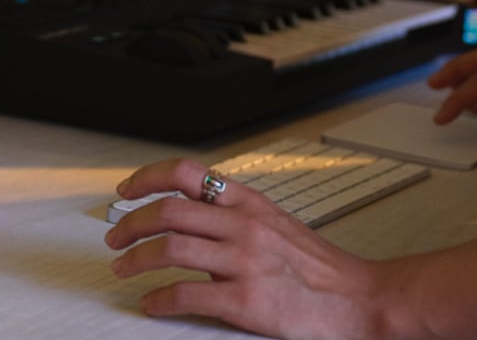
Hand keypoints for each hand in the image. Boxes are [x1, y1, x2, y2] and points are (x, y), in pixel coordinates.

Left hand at [105, 157, 383, 338]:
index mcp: (249, 202)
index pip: (186, 173)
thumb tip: (192, 215)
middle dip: (130, 224)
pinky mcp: (246, 301)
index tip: (125, 190)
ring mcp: (245, 262)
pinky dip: (159, 300)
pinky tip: (151, 304)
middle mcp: (244, 226)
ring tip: (124, 269)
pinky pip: (187, 295)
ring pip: (170, 250)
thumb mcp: (275, 222)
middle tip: (115, 239)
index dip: (147, 178)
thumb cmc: (320, 267)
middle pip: (168, 211)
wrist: (361, 299)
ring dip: (136, 260)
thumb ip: (235, 214)